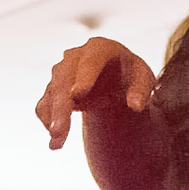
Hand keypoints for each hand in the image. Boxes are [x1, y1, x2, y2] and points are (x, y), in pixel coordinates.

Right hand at [35, 37, 153, 149]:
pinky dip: (48, 121)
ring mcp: (61, 72)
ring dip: (53, 118)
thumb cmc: (130, 76)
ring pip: (52, 94)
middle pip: (64, 79)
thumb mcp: (142, 80)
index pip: (90, 60)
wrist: (115, 79)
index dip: (83, 77)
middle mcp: (75, 57)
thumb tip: (136, 105)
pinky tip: (55, 141)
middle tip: (59, 130)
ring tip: (57, 142)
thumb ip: (141, 91)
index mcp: (100, 48)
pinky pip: (45, 104)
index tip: (76, 95)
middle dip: (61, 106)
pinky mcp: (53, 89)